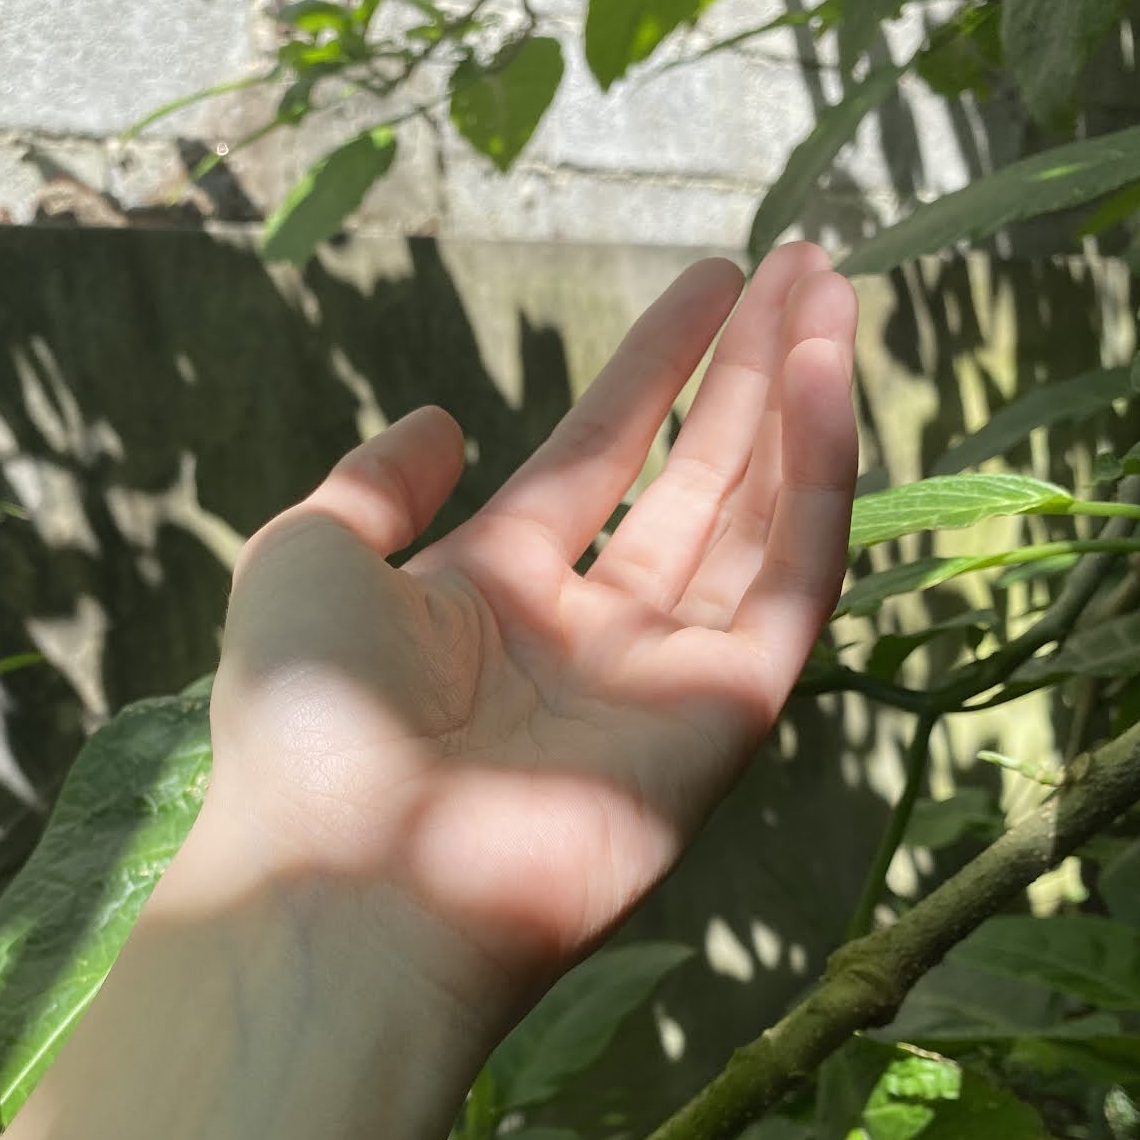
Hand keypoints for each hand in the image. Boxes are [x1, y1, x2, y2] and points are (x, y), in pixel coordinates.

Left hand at [195, 245, 857, 1021]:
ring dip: (797, 409)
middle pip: (689, 486)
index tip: (711, 284)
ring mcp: (659, 686)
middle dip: (745, 377)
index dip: (652, 374)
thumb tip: (442, 421)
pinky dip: (818, 487)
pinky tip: (825, 382)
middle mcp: (585, 640)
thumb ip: (373, 483)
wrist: (347, 874)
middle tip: (805, 265)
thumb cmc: (305, 723)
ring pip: (753, 525)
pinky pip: (788, 590)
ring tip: (834, 295)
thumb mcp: (305, 558)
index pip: (594, 463)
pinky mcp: (722, 727)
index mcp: (490, 599)